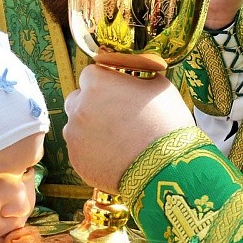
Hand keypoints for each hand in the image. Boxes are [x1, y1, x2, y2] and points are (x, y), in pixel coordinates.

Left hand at [63, 65, 193, 192]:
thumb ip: (136, 77)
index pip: (90, 75)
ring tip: (115, 140)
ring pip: (75, 126)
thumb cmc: (166, 123)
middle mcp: (79, 106)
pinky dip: (92, 151)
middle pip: (77, 99)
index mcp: (97, 83)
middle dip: (90, 104)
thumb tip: (131, 78)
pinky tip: (114, 156)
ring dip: (89, 129)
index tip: (114, 92)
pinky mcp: (76, 159)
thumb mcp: (158, 86)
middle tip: (113, 116)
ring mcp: (74, 135)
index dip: (104, 83)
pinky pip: (79, 150)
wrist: (167, 167)